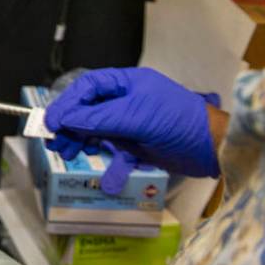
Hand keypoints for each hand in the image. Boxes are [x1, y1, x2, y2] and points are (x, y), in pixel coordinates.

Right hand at [43, 68, 220, 190]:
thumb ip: (99, 118)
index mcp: (127, 84)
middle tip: (55, 144)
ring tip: (69, 156)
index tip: (51, 121)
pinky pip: (118, 155)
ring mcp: (133, 124)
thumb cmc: (177, 121)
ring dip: (84, 144)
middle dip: (71, 126)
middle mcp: (127, 101)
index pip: (89, 88)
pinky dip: (111, 167)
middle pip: (89, 111)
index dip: (67, 103)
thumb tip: (65, 119)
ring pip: (99, 132)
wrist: (214, 148)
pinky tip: (106, 181)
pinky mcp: (140, 146)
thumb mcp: (136, 116)